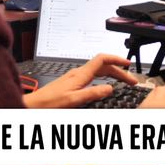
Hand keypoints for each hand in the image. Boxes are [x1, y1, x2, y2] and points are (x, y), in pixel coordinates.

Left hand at [23, 53, 137, 108]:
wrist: (33, 106)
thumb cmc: (49, 103)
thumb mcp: (73, 100)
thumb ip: (92, 93)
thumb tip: (110, 88)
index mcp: (80, 74)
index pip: (102, 59)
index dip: (116, 58)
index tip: (128, 63)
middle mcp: (78, 73)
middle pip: (103, 65)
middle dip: (119, 71)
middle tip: (131, 80)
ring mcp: (75, 77)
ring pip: (98, 71)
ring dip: (112, 74)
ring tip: (122, 80)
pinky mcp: (72, 83)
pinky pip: (92, 76)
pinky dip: (103, 78)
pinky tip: (105, 84)